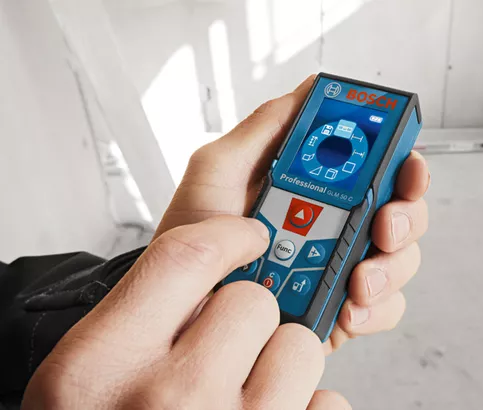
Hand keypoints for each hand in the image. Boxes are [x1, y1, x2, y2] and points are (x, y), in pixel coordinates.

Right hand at [23, 216, 349, 408]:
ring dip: (284, 354)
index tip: (248, 235)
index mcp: (107, 358)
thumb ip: (167, 254)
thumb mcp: (102, 341)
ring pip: (300, 348)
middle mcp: (167, 398)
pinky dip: (310, 397)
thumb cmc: (125, 394)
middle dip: (253, 308)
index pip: (189, 256)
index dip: (232, 236)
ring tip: (247, 378)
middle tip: (226, 336)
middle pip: (253, 302)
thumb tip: (267, 129)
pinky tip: (273, 402)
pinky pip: (329, 400)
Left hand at [155, 75, 429, 353]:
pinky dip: (374, 310)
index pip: (382, 168)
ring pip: (401, 261)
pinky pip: (384, 309)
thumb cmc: (195, 232)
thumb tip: (311, 90)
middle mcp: (342, 225)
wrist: (182, 300)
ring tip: (356, 281)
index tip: (406, 166)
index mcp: (323, 188)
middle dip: (406, 217)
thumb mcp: (219, 168)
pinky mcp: (342, 310)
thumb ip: (266, 128)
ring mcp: (344, 268)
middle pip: (404, 212)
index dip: (405, 163)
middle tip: (383, 227)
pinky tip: (346, 309)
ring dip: (390, 268)